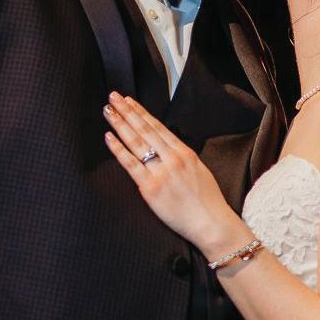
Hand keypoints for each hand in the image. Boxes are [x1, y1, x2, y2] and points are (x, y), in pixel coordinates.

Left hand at [103, 92, 242, 251]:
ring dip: (120, 124)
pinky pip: (130, 164)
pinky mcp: (150, 188)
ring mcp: (161, 172)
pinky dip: (118, 149)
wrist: (211, 222)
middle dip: (127, 111)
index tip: (129, 101)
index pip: (158, 127)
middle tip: (113, 96)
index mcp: (185, 153)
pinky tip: (109, 137)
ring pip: (136, 142)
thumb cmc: (207, 201)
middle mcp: (172, 158)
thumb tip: (166, 150)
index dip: (141, 112)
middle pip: (145, 129)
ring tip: (108, 110)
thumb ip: (182, 159)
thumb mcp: (199, 171)